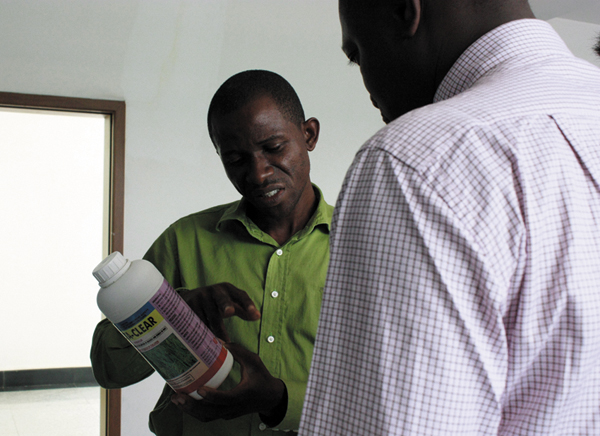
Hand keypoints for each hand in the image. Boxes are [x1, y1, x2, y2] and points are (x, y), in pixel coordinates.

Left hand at [171, 343, 285, 421]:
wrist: (271, 398)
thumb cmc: (262, 378)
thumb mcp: (254, 361)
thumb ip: (238, 351)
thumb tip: (219, 341)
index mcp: (242, 395)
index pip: (225, 399)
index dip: (212, 396)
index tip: (199, 389)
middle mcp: (233, 408)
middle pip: (210, 412)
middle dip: (192, 406)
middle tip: (177, 396)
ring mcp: (228, 413)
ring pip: (206, 417)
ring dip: (190, 410)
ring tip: (176, 399)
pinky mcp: (225, 414)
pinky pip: (207, 416)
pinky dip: (195, 411)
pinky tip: (185, 402)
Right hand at [180, 282, 260, 340]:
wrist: (189, 298)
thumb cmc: (215, 303)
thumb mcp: (230, 303)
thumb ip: (243, 310)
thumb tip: (257, 316)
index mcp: (228, 289)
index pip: (241, 295)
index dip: (247, 304)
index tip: (255, 313)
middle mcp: (215, 291)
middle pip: (222, 299)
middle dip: (226, 305)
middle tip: (230, 312)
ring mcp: (201, 296)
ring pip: (210, 316)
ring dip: (216, 330)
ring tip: (222, 343)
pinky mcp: (190, 305)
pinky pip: (198, 322)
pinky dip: (203, 332)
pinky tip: (206, 341)